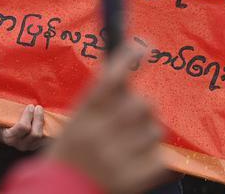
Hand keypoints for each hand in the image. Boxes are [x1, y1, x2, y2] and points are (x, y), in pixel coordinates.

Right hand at [0, 104, 47, 151]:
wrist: (1, 135)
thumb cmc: (0, 122)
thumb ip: (6, 111)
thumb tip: (8, 94)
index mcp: (9, 137)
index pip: (23, 127)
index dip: (28, 115)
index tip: (30, 106)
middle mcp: (20, 144)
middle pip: (35, 134)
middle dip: (38, 119)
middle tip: (38, 107)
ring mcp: (29, 147)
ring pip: (42, 137)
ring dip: (44, 123)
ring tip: (42, 112)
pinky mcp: (36, 147)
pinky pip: (46, 139)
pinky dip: (47, 129)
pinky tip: (46, 120)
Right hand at [45, 46, 167, 193]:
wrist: (64, 191)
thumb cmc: (73, 150)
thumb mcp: (78, 120)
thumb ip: (100, 99)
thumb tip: (124, 66)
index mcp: (84, 116)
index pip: (108, 80)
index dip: (128, 59)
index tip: (144, 45)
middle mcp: (100, 135)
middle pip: (142, 103)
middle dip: (143, 104)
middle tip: (134, 112)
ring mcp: (119, 158)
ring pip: (154, 129)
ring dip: (147, 131)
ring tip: (131, 141)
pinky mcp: (135, 179)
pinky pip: (160, 156)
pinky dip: (152, 155)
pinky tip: (136, 159)